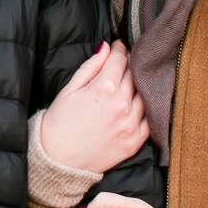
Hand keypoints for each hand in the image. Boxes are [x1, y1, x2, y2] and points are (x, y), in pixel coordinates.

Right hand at [39, 41, 147, 173]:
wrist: (57, 161)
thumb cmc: (59, 124)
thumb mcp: (69, 89)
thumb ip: (90, 66)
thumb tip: (105, 47)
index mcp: (104, 88)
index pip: (120, 59)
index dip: (120, 49)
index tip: (119, 46)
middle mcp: (121, 105)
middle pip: (134, 75)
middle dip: (129, 65)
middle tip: (124, 63)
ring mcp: (130, 124)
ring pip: (145, 95)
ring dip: (139, 86)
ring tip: (130, 84)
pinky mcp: (134, 142)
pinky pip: (150, 120)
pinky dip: (147, 110)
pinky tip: (138, 106)